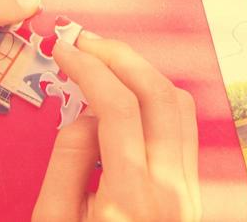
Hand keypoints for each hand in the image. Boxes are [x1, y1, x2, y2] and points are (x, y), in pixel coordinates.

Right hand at [32, 36, 199, 221]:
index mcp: (130, 199)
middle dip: (119, 57)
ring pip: (179, 104)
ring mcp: (188, 189)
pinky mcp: (192, 189)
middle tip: (86, 43)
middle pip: (158, 95)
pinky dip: (157, 97)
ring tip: (105, 62)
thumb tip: (85, 114)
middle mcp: (169, 190)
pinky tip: (128, 93)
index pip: (120, 109)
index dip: (90, 68)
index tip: (66, 50)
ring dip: (142, 72)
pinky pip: (184, 125)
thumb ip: (67, 162)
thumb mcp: (54, 220)